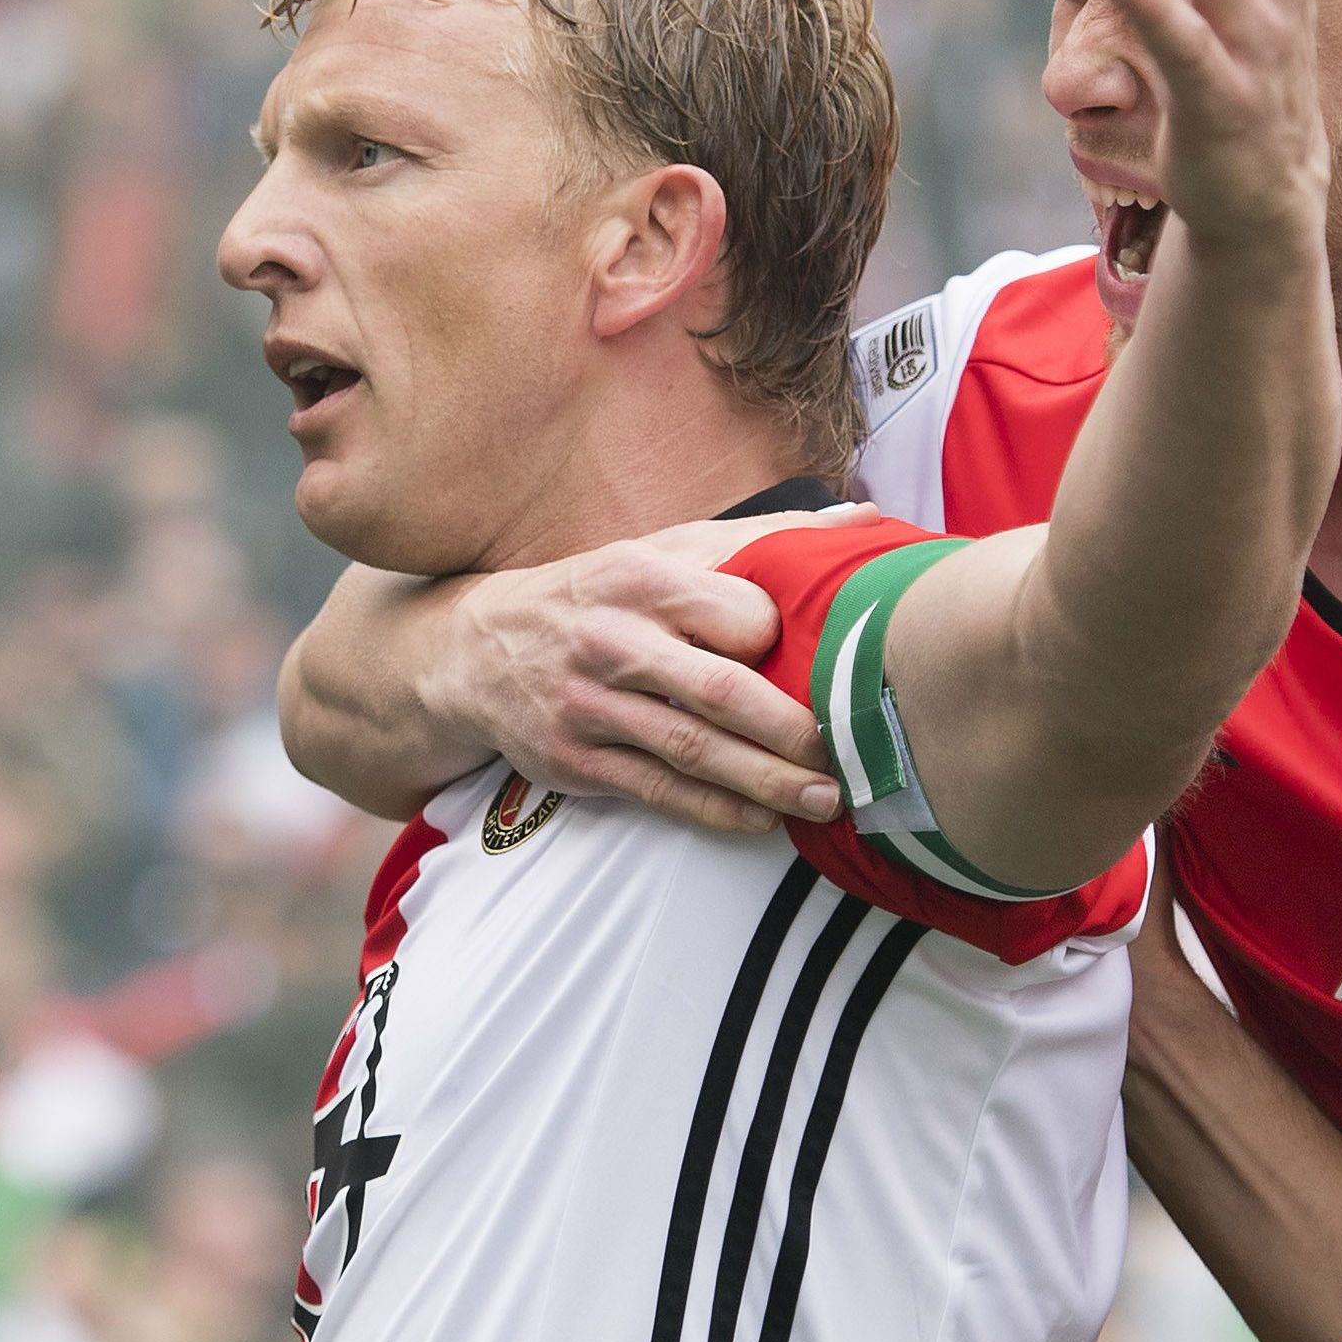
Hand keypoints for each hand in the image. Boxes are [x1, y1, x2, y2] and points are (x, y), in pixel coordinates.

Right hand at [424, 506, 877, 831]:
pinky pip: (659, 792)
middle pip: (722, 693)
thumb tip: (865, 521)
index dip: (787, 641)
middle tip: (852, 755)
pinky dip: (717, 810)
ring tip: (827, 799)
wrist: (475, 650)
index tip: (828, 662)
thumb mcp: (664, 550)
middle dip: (795, 732)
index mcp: (642, 578)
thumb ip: (762, 540)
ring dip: (768, 781)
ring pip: (693, 751)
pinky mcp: (574, 760)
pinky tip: (763, 819)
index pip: (738, 614)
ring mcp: (588, 705)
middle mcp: (612, 640)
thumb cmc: (600, 594)